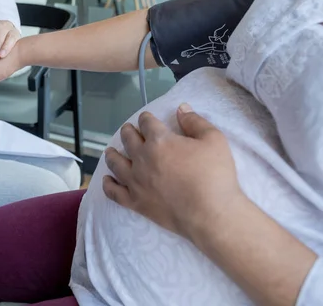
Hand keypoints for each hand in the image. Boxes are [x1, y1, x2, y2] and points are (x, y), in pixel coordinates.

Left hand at [103, 104, 243, 240]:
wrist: (211, 213)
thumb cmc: (215, 174)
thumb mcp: (213, 140)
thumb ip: (195, 121)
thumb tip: (181, 108)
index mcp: (159, 140)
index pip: (147, 123)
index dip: (146, 118)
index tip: (146, 118)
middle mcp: (142, 158)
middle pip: (128, 139)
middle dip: (128, 132)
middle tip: (128, 130)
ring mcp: (135, 181)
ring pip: (116, 164)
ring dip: (112, 154)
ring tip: (110, 151)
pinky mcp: (135, 202)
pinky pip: (114, 192)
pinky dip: (108, 184)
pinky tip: (107, 180)